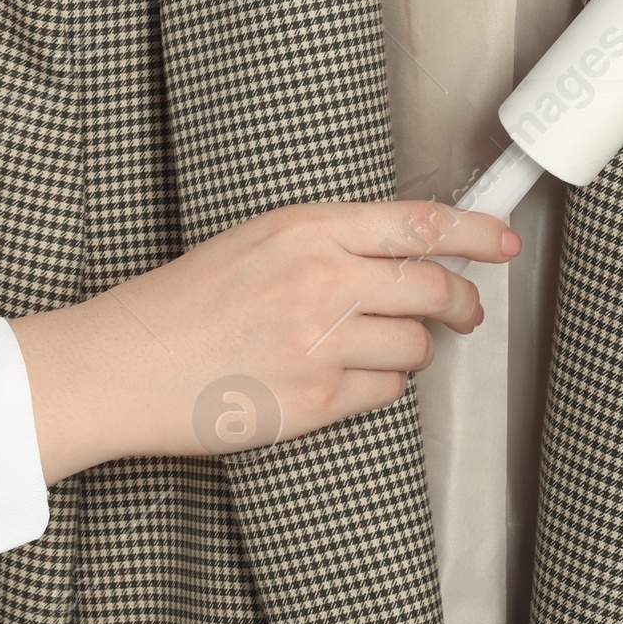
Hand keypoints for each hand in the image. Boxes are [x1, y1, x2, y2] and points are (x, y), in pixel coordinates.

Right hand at [10, 200, 519, 482]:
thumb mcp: (255, 242)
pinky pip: (384, 395)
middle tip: (468, 311)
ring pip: (415, 346)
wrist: (120, 365)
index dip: (475, 231)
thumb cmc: (179, 304)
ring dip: (409, 350)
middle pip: (434, 288)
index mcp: (306, 229)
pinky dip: (377, 389)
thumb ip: (328, 242)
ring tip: (369, 349)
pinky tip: (340, 381)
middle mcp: (321, 280)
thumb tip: (401, 252)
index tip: (502, 240)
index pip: (419, 222)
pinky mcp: (314, 401)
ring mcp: (320, 343)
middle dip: (463, 303)